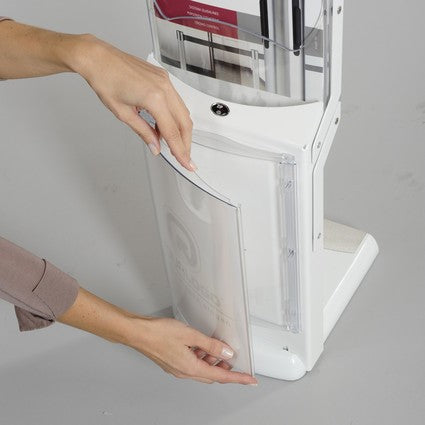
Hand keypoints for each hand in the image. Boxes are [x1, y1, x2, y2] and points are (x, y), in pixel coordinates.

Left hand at [73, 36, 195, 170]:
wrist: (98, 58)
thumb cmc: (105, 80)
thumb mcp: (123, 114)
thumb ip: (143, 132)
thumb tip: (155, 146)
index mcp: (154, 98)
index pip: (172, 131)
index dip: (180, 151)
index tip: (186, 163)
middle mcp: (164, 88)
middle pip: (184, 122)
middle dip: (185, 143)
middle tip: (184, 157)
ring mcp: (165, 81)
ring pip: (183, 112)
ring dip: (181, 130)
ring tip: (174, 145)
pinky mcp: (163, 78)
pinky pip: (176, 101)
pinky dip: (174, 116)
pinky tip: (165, 127)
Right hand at [128, 316, 257, 384]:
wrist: (138, 333)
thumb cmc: (158, 333)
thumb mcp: (190, 336)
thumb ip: (210, 345)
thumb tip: (226, 352)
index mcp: (191, 368)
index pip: (221, 376)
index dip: (238, 378)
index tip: (249, 379)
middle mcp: (184, 372)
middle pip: (211, 375)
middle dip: (225, 369)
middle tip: (235, 360)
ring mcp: (177, 368)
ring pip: (201, 369)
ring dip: (212, 362)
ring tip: (218, 349)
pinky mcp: (172, 362)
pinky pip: (192, 364)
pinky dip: (200, 357)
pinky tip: (201, 346)